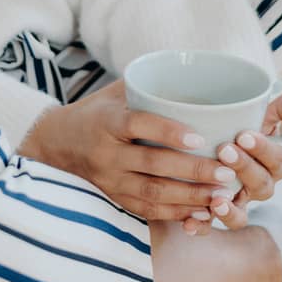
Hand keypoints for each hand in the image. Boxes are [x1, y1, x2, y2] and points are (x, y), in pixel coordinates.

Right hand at [16, 78, 246, 225]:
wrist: (56, 143)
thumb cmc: (96, 112)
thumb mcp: (115, 92)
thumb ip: (148, 85)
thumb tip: (193, 68)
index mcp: (107, 121)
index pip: (138, 125)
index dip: (169, 132)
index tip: (200, 138)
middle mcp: (106, 153)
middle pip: (152, 164)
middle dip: (192, 171)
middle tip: (226, 171)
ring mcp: (109, 180)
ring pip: (153, 193)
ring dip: (190, 196)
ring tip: (222, 195)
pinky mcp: (115, 198)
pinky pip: (147, 211)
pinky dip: (176, 213)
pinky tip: (202, 211)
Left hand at [191, 93, 281, 234]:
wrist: (220, 128)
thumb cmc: (251, 116)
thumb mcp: (273, 105)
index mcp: (276, 162)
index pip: (278, 160)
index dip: (263, 150)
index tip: (245, 135)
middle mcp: (260, 185)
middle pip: (261, 186)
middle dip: (244, 169)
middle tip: (225, 150)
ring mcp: (238, 200)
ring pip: (241, 215)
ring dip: (230, 210)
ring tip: (216, 201)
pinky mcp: (214, 209)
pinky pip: (211, 225)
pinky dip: (201, 226)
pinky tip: (188, 223)